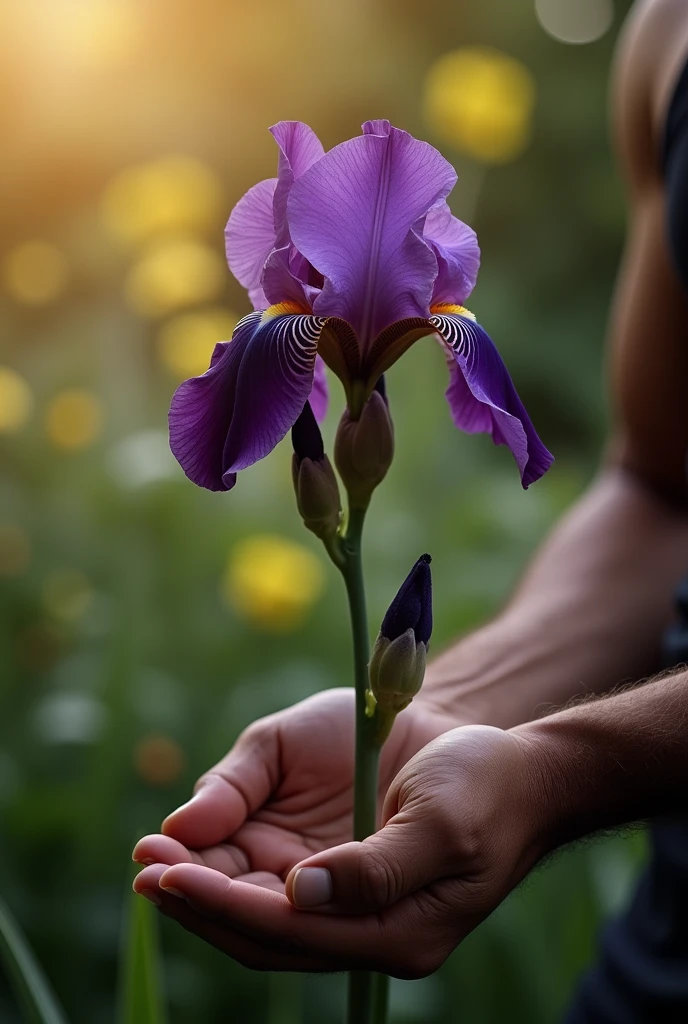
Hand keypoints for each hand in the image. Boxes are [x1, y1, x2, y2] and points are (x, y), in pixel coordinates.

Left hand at [133, 723, 543, 976]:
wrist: (514, 766)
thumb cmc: (484, 787)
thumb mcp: (440, 823)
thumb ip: (373, 868)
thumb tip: (295, 895)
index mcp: (395, 931)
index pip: (289, 931)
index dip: (225, 903)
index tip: (170, 870)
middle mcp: (365, 928)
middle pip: (264, 931)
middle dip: (200, 898)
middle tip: (143, 864)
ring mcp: (351, 900)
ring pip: (260, 910)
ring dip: (204, 885)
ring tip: (151, 853)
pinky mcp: (342, 870)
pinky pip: (273, 880)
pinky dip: (230, 862)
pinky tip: (195, 842)